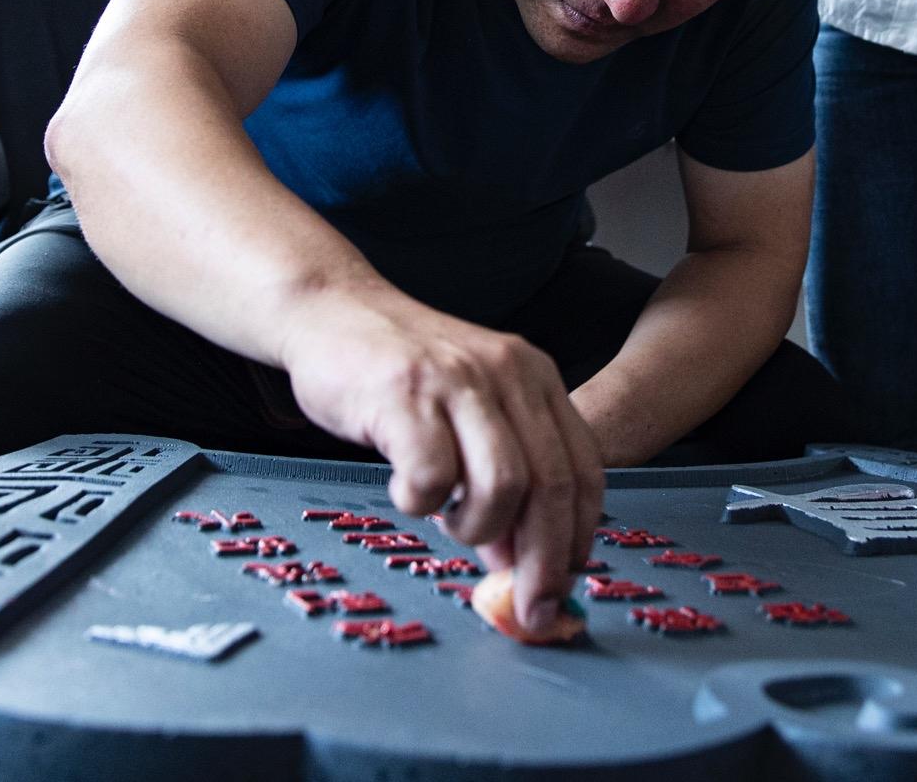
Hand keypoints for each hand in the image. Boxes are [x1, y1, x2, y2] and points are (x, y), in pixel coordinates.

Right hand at [279, 294, 603, 635]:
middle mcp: (507, 373)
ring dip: (477, 527)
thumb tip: (520, 562)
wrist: (333, 310)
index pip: (583, 470)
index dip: (578, 539)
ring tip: (449, 517)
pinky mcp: (404, 395)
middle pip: (551, 485)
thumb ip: (506, 472)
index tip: (563, 587)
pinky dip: (421, 503)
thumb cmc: (404, 374)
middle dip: (543, 562)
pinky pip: (431, 477)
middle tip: (528, 607)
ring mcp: (456, 382)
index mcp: (536, 377)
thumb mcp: (473, 407)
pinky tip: (406, 488)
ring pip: (503, 486)